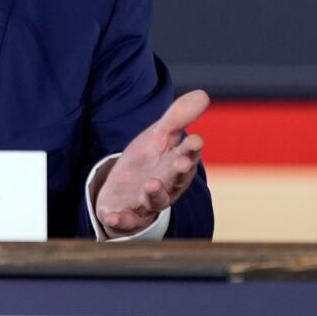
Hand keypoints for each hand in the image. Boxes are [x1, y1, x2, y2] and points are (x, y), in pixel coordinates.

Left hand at [95, 89, 208, 237]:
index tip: (195, 139)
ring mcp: (146, 203)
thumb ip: (177, 118)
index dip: (191, 149)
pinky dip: (120, 220)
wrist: (124, 191)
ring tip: (151, 184)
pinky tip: (113, 216)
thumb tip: (203, 94)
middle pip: (174, 180)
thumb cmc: (148, 161)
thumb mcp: (158, 136)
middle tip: (182, 162)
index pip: (187, 155)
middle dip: (178, 172)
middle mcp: (166, 186)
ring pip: (154, 201)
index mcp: (175, 165)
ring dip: (154, 194)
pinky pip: (125, 220)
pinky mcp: (127, 216)